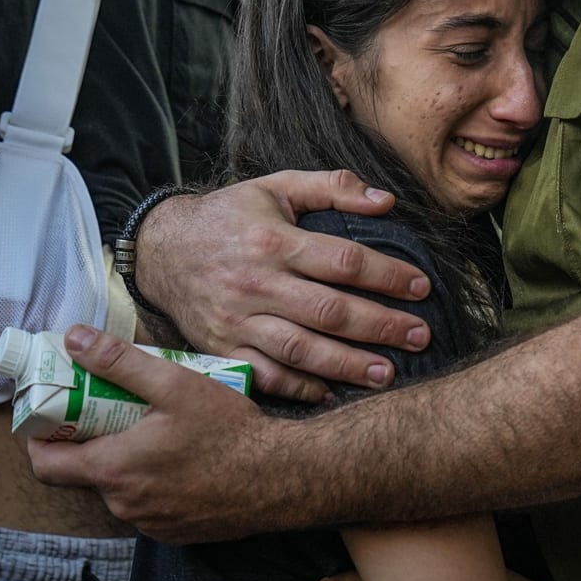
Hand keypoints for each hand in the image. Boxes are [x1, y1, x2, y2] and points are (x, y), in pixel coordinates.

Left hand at [27, 326, 293, 541]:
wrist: (281, 479)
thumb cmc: (229, 432)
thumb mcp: (174, 384)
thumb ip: (118, 362)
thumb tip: (74, 340)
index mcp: (113, 470)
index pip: (45, 466)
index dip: (39, 440)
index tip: (54, 417)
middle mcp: (124, 505)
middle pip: (85, 474)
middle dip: (92, 443)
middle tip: (115, 412)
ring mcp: (149, 524)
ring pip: (119, 490)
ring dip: (126, 464)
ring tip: (155, 432)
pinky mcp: (173, 534)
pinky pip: (147, 507)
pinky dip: (153, 484)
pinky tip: (180, 461)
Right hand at [131, 173, 431, 402]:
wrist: (159, 250)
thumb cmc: (228, 217)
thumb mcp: (275, 187)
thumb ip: (331, 187)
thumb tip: (386, 201)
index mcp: (274, 240)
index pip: (343, 260)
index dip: (387, 275)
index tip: (421, 287)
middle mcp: (256, 282)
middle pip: (329, 310)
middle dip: (381, 326)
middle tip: (420, 336)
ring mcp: (236, 320)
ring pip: (300, 348)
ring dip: (347, 365)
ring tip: (387, 374)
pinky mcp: (221, 348)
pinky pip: (264, 374)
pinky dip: (298, 387)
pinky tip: (331, 392)